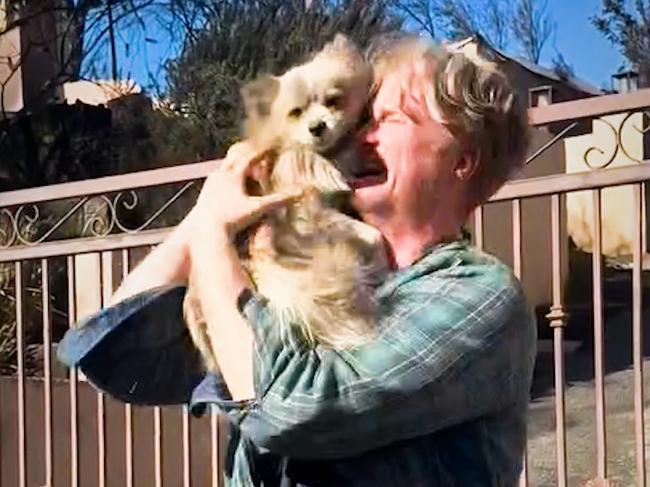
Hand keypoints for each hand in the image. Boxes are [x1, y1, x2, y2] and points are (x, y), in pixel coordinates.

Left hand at [186, 142, 300, 239]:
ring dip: (236, 163)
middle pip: (236, 157)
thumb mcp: (257, 208)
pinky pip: (218, 176)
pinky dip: (227, 174)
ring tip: (244, 163)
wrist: (207, 230)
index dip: (262, 152)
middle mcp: (220, 174)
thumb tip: (299, 194)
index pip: (250, 158)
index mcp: (234, 175)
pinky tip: (229, 180)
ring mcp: (211, 182)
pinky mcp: (205, 191)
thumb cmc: (233, 219)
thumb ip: (278, 200)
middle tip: (257, 150)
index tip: (271, 147)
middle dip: (248, 153)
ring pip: (225, 166)